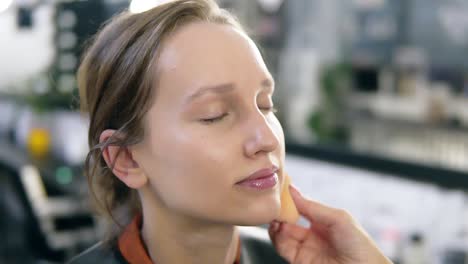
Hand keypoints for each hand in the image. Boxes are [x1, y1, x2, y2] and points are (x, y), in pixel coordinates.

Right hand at [269, 185, 392, 263]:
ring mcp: (305, 248)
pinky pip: (282, 247)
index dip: (290, 199)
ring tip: (274, 216)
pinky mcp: (299, 261)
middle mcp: (313, 234)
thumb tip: (292, 190)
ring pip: (282, 233)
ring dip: (275, 223)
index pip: (301, 207)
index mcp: (324, 221)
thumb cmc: (360, 246)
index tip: (280, 189)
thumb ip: (312, 206)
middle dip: (279, 211)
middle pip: (288, 219)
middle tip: (273, 203)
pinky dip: (275, 237)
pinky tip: (277, 228)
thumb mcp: (338, 218)